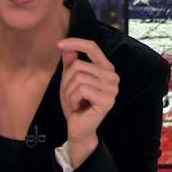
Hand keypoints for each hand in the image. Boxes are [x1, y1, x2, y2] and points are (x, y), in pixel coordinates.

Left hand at [57, 37, 118, 168]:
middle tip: (72, 96)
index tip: (59, 44)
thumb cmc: (76, 104)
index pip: (93, 48)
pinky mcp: (107, 99)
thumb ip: (70, 63)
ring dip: (69, 91)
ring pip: (78, 77)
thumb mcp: (69, 81)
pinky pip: (81, 89)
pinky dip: (73, 99)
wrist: (79, 128)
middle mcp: (112, 77)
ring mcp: (112, 88)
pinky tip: (78, 107)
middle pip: (79, 65)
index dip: (76, 43)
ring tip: (75, 102)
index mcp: (106, 69)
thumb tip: (67, 46)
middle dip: (67, 81)